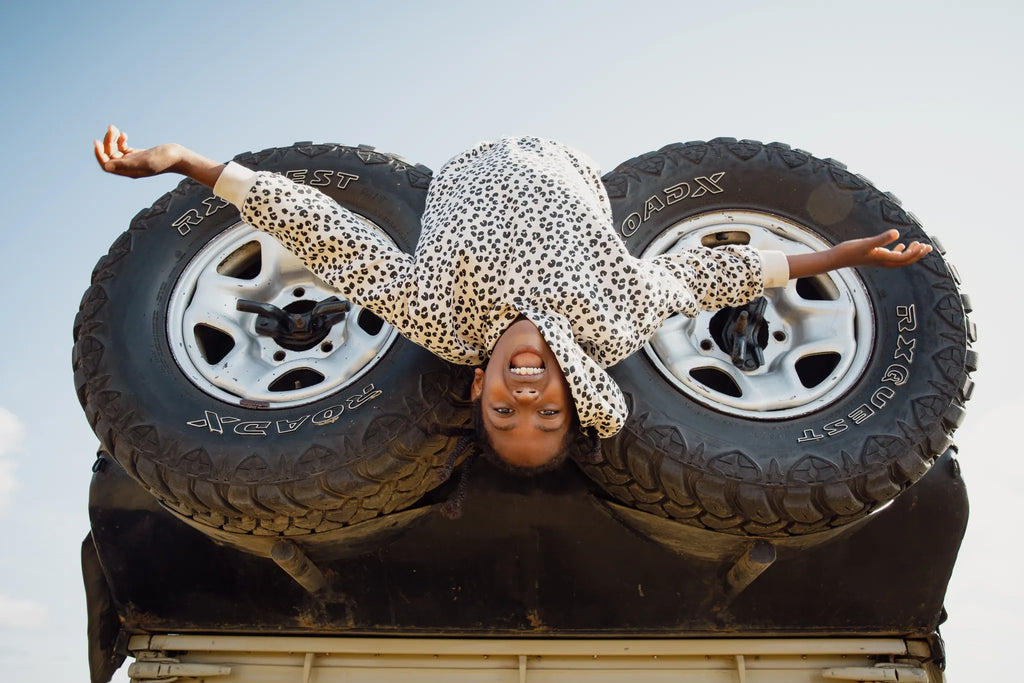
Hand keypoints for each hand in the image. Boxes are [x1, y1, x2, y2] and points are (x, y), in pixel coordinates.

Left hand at [93, 125, 224, 187]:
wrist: (178, 157)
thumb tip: (106, 166)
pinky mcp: (138, 154)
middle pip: (110, 155)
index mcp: (129, 171)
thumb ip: (125, 164)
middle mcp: (129, 167)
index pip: (107, 165)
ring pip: (115, 150)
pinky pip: (123, 148)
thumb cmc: (164, 160)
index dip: (99, 154)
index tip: (97, 141)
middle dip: (107, 141)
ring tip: (114, 128)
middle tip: (111, 128)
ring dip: (113, 138)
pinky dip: (120, 140)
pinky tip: (124, 134)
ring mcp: (134, 161)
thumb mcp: (143, 161)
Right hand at [834, 229, 932, 268]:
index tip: (924, 245)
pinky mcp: (873, 256)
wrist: (835, 258)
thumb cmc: (848, 252)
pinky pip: (890, 255)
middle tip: (928, 247)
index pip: (904, 258)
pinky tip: (901, 244)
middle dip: (917, 254)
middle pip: (904, 261)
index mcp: (883, 259)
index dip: (915, 253)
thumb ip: (882, 239)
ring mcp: (878, 259)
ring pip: (899, 258)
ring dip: (910, 253)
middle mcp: (882, 261)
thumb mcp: (866, 243)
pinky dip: (899, 250)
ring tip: (918, 245)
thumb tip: (897, 233)